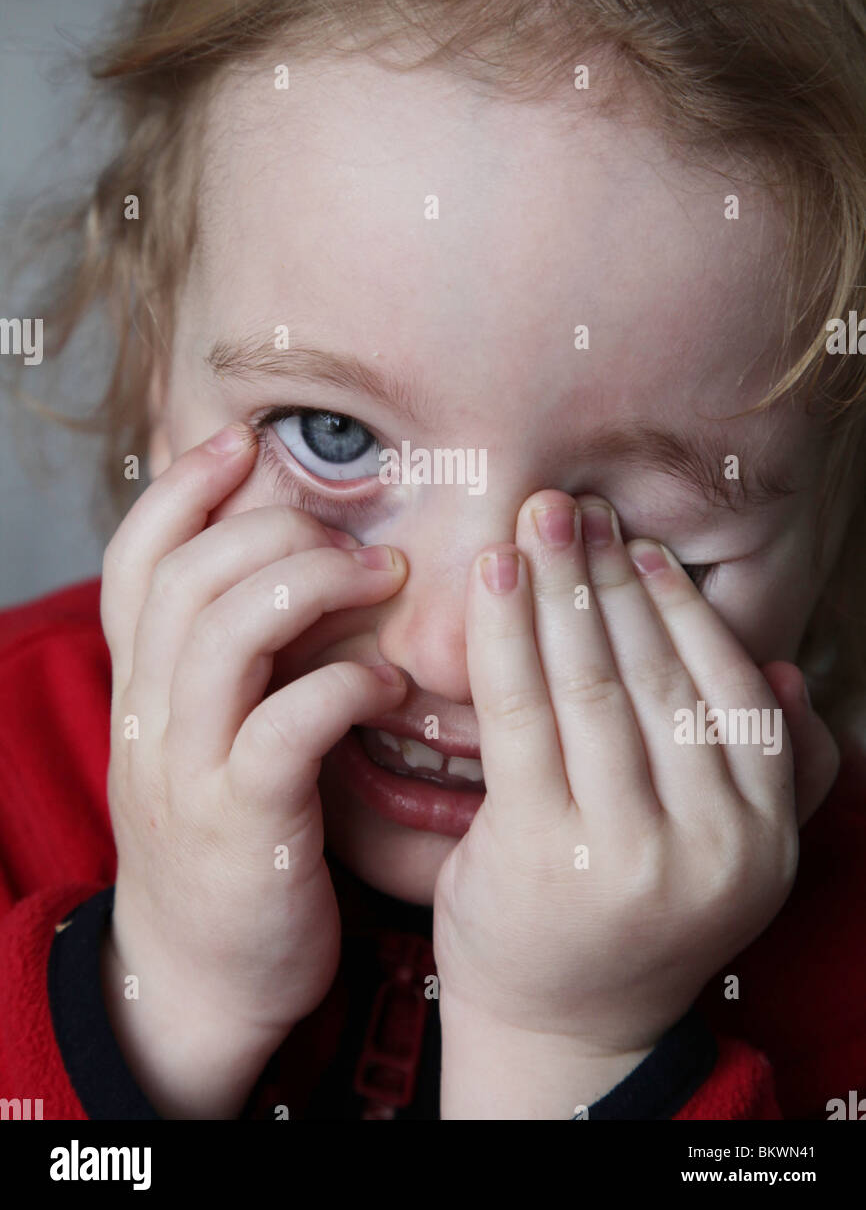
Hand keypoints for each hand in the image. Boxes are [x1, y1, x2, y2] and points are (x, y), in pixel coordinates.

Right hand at [100, 423, 407, 1115]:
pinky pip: (283, 727)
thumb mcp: (204, 735)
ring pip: (223, 633)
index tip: (243, 443)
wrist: (201, 975)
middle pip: (187, 576)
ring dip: (312, 584)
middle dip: (275, 528)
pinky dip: (343, 683)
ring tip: (384, 580)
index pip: (134, 560)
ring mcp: (188, 771)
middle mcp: (150, 716)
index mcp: (143, 686)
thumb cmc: (229, 836)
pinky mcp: (243, 824)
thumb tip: (290, 563)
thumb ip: (230, 656)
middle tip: (357, 538)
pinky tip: (389, 678)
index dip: (182, 490)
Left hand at [433, 491, 837, 1098]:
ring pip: (590, 683)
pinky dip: (505, 631)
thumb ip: (770, 773)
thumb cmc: (628, 916)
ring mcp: (625, 852)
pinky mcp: (539, 851)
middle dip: (605, 576)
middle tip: (569, 505)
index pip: (726, 686)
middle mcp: (709, 844)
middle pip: (655, 673)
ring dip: (557, 586)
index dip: (677, 605)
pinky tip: (492, 572)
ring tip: (535, 519)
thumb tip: (786, 675)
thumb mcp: (724, 853)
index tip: (634, 546)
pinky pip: (519, 713)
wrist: (555, 1025)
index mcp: (762, 832)